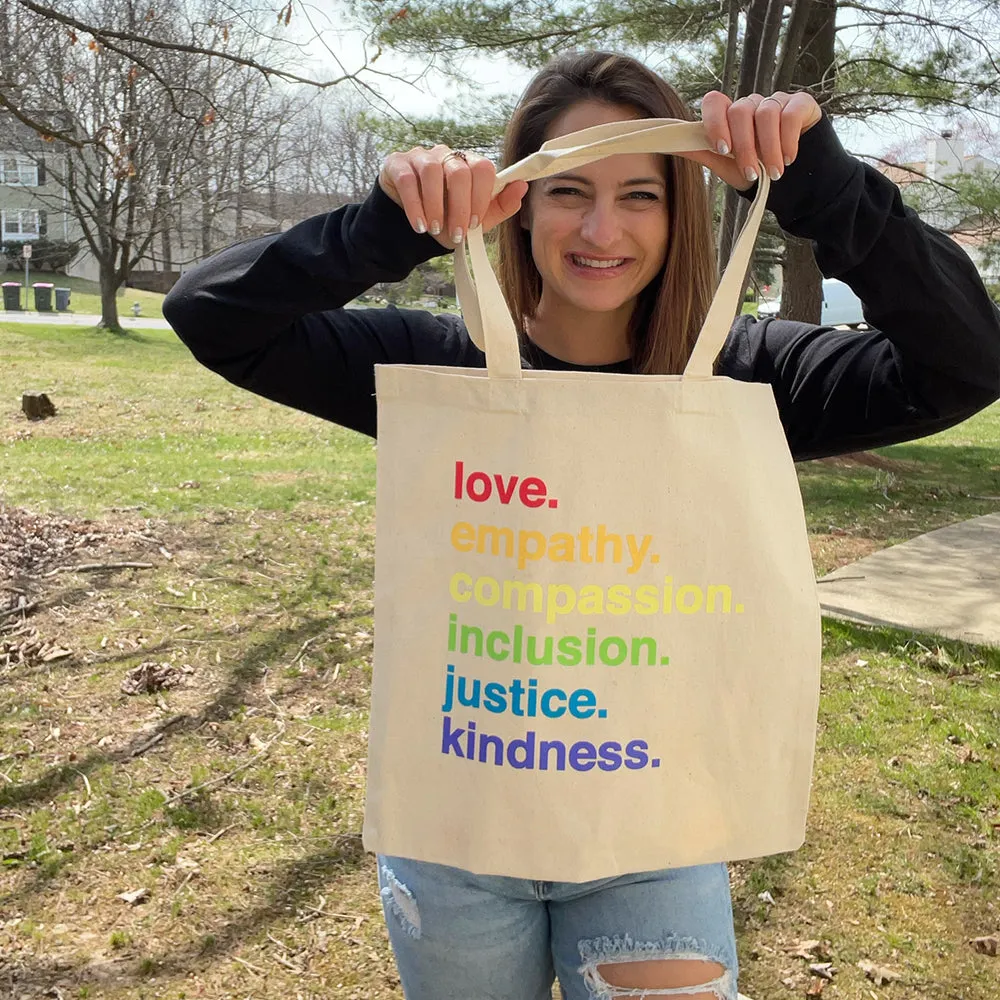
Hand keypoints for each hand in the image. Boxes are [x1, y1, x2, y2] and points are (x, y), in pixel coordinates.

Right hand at [379, 145, 528, 249]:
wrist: (414, 223)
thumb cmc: (447, 217)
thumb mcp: (476, 219)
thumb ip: (500, 205)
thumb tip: (522, 186)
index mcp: (468, 164)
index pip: (482, 167)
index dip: (481, 196)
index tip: (474, 223)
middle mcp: (446, 155)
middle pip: (459, 171)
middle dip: (459, 206)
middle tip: (456, 232)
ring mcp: (421, 156)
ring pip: (431, 171)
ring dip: (435, 205)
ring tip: (433, 228)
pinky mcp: (398, 164)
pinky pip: (408, 179)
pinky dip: (414, 205)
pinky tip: (418, 224)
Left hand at [683, 91, 822, 190]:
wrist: (794, 180)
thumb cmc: (756, 171)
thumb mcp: (727, 167)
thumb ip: (703, 153)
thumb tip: (672, 145)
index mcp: (730, 117)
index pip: (714, 102)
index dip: (715, 122)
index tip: (723, 149)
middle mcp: (751, 105)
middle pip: (740, 111)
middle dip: (745, 146)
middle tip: (751, 172)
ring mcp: (776, 101)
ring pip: (766, 113)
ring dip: (769, 148)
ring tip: (774, 172)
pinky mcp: (801, 104)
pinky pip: (790, 114)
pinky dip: (788, 139)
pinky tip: (789, 158)